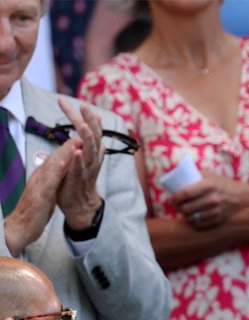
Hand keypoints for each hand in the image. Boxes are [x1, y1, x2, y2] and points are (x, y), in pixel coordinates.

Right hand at [3, 142, 74, 254]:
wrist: (20, 228)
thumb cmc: (34, 212)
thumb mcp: (47, 194)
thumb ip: (53, 182)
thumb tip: (60, 174)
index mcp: (44, 177)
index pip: (58, 159)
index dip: (70, 148)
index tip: (83, 138)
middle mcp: (41, 176)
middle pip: (56, 157)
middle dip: (70, 143)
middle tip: (83, 130)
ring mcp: (39, 184)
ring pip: (53, 164)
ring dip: (65, 151)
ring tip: (78, 140)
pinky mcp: (40, 194)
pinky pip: (51, 180)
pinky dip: (59, 169)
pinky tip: (67, 161)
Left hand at [55, 99, 104, 228]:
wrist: (81, 203)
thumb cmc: (81, 176)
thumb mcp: (88, 152)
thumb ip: (91, 135)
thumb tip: (98, 117)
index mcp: (93, 149)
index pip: (90, 127)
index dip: (80, 114)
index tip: (61, 99)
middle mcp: (94, 156)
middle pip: (94, 135)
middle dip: (89, 121)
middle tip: (83, 106)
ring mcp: (88, 168)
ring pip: (90, 151)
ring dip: (87, 138)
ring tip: (81, 125)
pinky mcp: (80, 179)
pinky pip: (80, 168)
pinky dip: (79, 160)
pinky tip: (77, 151)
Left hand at [173, 172, 248, 229]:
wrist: (241, 197)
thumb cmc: (222, 184)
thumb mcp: (210, 176)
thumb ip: (196, 175)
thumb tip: (177, 176)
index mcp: (209, 185)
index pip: (186, 193)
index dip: (175, 197)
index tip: (173, 197)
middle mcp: (212, 199)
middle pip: (187, 208)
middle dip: (178, 207)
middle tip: (176, 205)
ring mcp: (216, 211)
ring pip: (192, 218)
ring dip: (185, 216)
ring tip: (183, 212)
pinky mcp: (218, 220)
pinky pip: (200, 225)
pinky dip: (193, 222)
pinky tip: (191, 219)